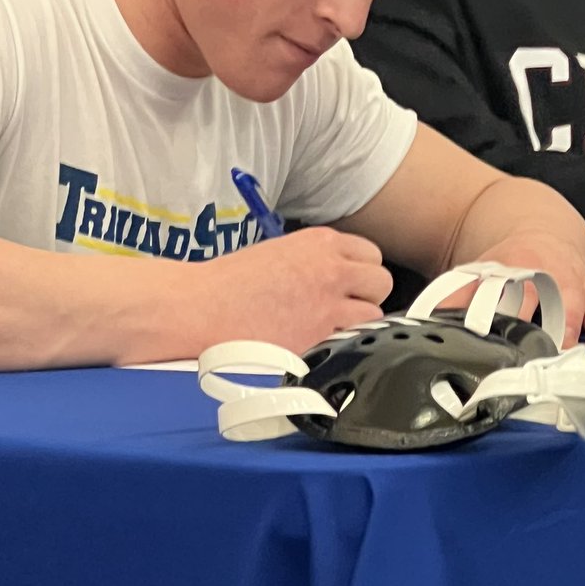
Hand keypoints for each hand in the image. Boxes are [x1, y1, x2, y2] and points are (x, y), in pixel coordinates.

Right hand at [198, 226, 391, 351]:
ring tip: (333, 327)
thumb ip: (313, 261)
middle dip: (367, 294)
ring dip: (359, 321)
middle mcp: (332, 267)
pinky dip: (346, 343)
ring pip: (375, 312)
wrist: (203, 306)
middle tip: (345, 306)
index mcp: (320, 241)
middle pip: (381, 280)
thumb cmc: (229, 282)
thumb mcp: (279, 252)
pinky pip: (355, 338)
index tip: (348, 283)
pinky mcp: (321, 334)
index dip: (360, 271)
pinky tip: (323, 343)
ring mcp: (330, 301)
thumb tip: (334, 276)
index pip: (370, 253)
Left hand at [445, 231, 584, 348]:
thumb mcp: (484, 270)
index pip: (523, 301)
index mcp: (526, 272)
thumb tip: (433, 318)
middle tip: (553, 363)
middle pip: (564, 312)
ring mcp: (584, 289)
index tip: (516, 349)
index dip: (521, 323)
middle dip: (561, 337)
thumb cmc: (512, 261)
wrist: (544, 235)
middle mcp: (559, 281)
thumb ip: (460, 294)